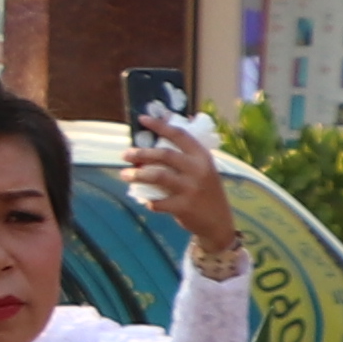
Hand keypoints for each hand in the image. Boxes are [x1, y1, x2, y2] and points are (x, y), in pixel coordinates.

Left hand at [126, 119, 245, 270]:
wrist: (218, 222)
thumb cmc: (204, 192)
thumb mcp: (202, 169)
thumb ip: (184, 156)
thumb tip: (156, 138)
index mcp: (202, 157)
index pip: (180, 135)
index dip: (160, 125)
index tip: (142, 119)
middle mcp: (198, 170)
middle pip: (164, 155)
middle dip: (140, 153)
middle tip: (125, 154)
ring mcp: (192, 188)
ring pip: (157, 176)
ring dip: (137, 174)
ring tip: (124, 174)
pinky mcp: (184, 207)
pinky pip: (157, 201)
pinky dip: (147, 200)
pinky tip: (145, 200)